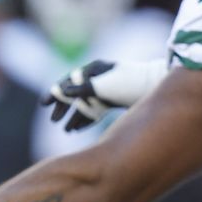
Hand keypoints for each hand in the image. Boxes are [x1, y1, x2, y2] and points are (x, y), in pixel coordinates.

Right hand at [41, 58, 169, 131]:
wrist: (157, 86)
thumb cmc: (130, 83)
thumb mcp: (104, 86)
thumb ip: (82, 89)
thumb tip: (63, 92)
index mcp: (93, 70)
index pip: (68, 81)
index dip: (55, 93)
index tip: (44, 105)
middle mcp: (98, 78)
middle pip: (75, 94)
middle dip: (64, 108)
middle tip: (54, 121)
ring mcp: (107, 89)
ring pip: (85, 104)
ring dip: (75, 116)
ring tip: (66, 130)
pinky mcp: (116, 100)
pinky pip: (96, 110)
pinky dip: (88, 119)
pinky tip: (78, 130)